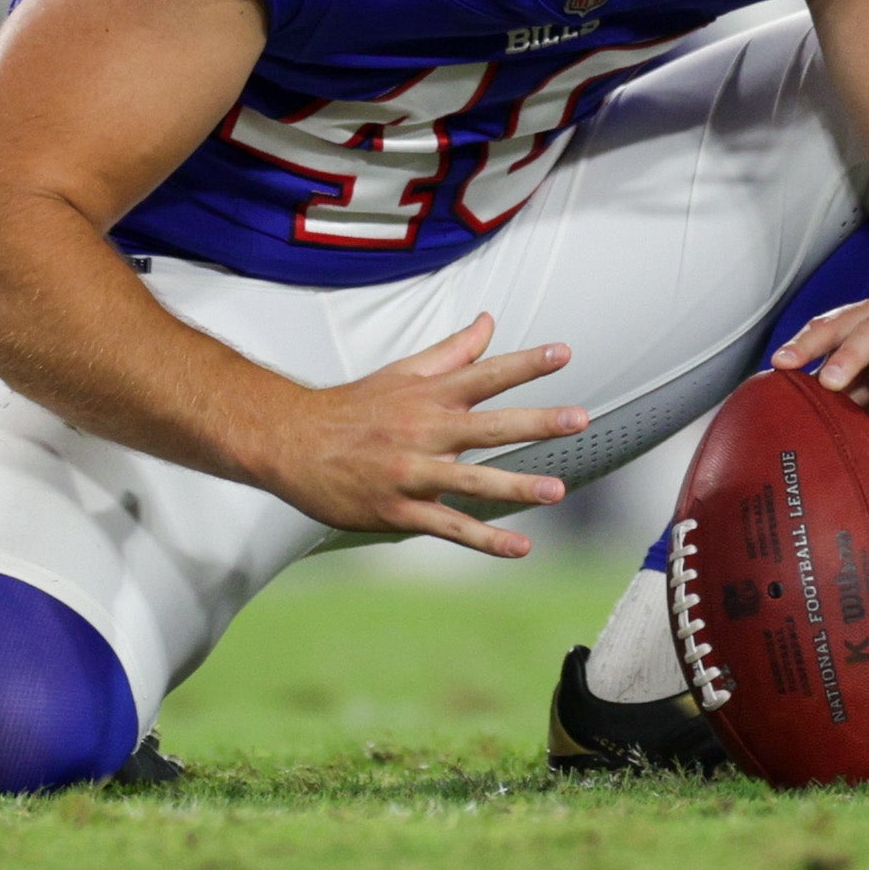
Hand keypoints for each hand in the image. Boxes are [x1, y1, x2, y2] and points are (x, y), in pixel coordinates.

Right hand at [240, 315, 589, 553]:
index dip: (525, 363)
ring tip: (558, 490)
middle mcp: (425, 431)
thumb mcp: (403, 373)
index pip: (486, 374)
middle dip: (536, 421)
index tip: (564, 352)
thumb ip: (452, 352)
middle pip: (489, 425)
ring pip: (472, 481)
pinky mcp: (399, 510)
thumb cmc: (352, 408)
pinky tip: (519, 547)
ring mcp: (412, 473)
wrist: (291, 443)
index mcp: (429, 396)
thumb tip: (489, 322)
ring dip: (517, 486)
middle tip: (578, 418)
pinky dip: (485, 539)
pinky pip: (448, 526)